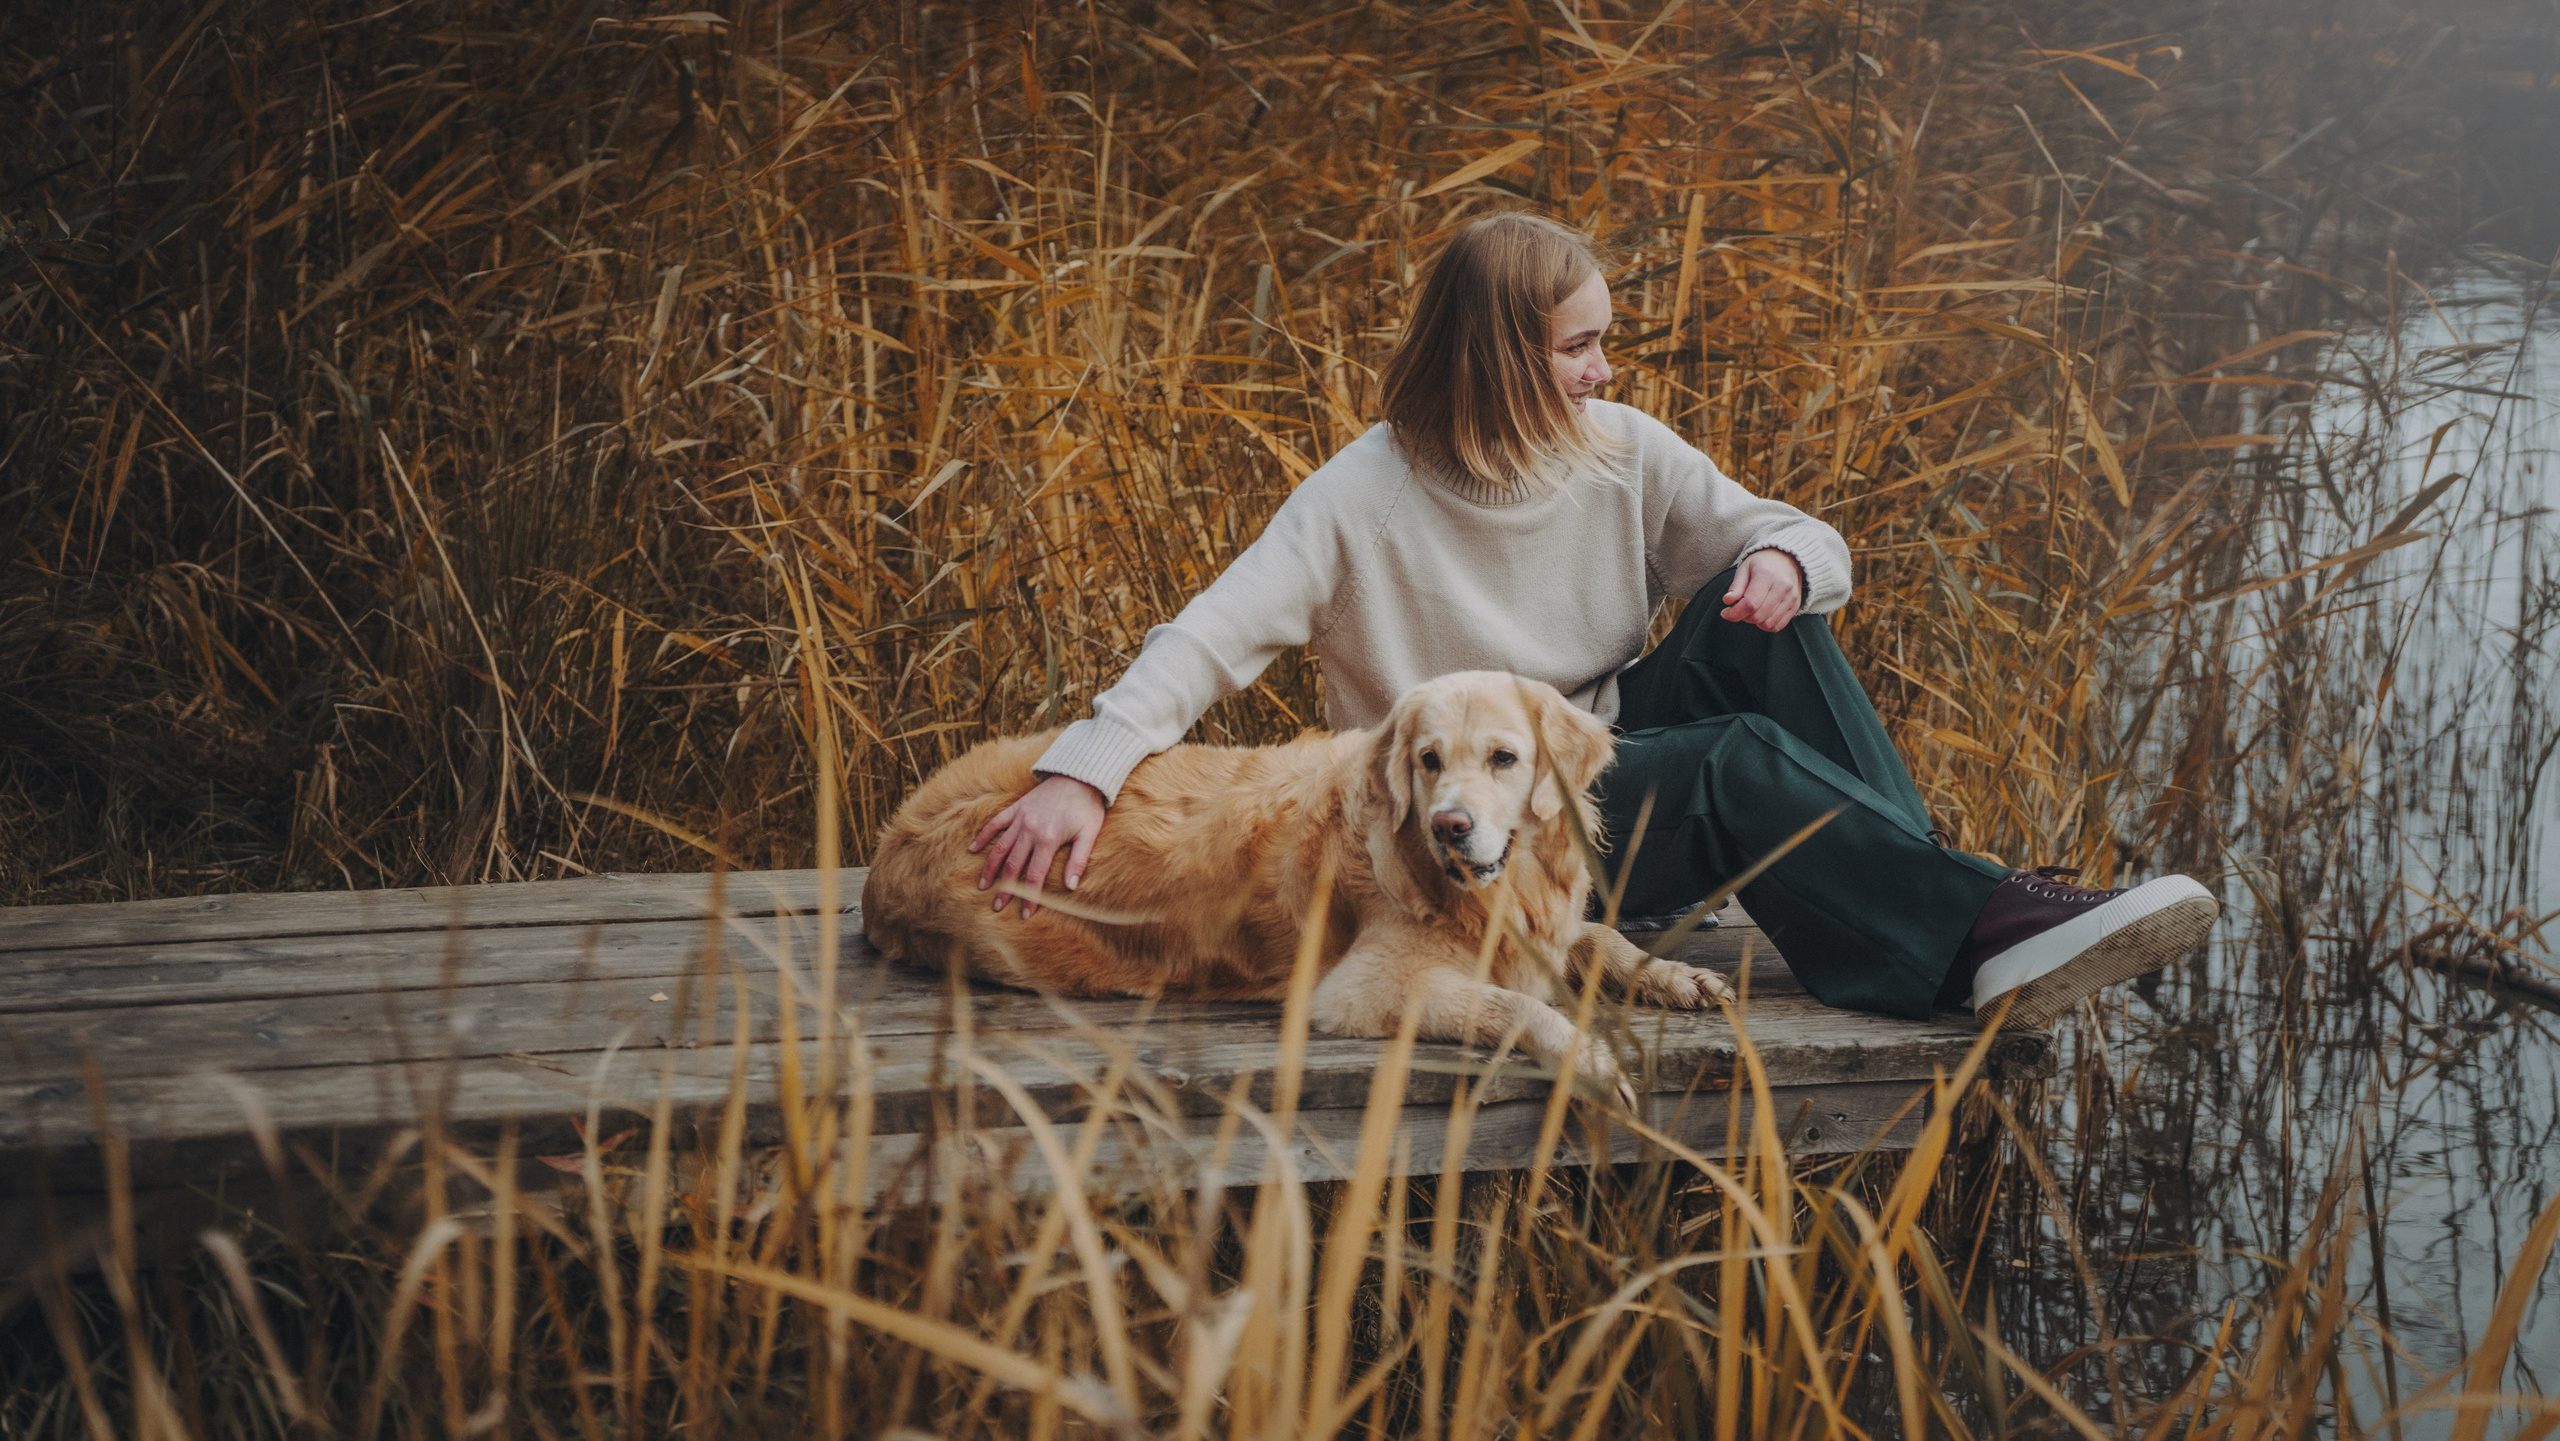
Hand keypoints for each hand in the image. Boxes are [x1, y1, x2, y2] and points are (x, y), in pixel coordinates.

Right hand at [968, 773, 1106, 916]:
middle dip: (1005, 889)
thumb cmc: (1087, 807)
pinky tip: (973, 849)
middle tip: (998, 907)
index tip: (1025, 914)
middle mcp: (1029, 831)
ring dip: (990, 868)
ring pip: (1000, 848)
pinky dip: (983, 836)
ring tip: (983, 886)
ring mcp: (1020, 819)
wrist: (1078, 775)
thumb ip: (1078, 860)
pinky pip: (995, 824)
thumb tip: (1070, 887)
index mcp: (1048, 840)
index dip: (1030, 897)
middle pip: (1013, 866)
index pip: (1035, 876)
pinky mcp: (1016, 808)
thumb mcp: (1089, 834)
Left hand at [1720, 549, 1803, 631]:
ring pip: (1768, 624)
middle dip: (1743, 617)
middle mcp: (1782, 587)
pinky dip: (1766, 625)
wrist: (1787, 557)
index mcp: (1767, 575)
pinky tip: (1761, 615)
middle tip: (1738, 609)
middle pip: (1758, 616)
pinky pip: (1778, 625)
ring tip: (1750, 610)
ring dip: (1754, 622)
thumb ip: (1736, 586)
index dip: (1734, 613)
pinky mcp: (1796, 605)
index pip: (1750, 603)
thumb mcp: (1745, 568)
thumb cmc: (1762, 562)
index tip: (1725, 613)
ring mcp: (1791, 597)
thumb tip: (1728, 601)